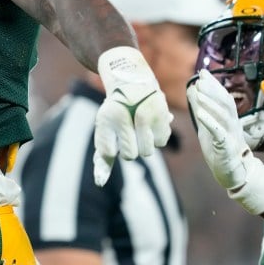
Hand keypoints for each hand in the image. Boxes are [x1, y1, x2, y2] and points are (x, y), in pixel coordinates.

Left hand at [92, 46, 172, 185]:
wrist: (132, 82)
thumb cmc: (116, 113)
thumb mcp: (104, 130)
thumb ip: (103, 156)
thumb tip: (100, 182)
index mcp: (107, 119)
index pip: (107, 152)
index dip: (111, 149)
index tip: (112, 139)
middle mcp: (125, 115)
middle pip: (129, 155)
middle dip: (129, 149)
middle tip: (128, 133)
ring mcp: (145, 114)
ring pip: (147, 151)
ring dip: (144, 144)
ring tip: (140, 129)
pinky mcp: (162, 113)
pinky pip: (162, 142)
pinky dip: (157, 138)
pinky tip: (151, 124)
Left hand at [187, 68, 263, 213]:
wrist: (232, 174)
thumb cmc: (220, 148)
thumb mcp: (207, 125)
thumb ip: (201, 108)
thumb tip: (192, 89)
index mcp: (228, 118)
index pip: (223, 98)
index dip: (214, 85)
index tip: (203, 73)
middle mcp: (232, 124)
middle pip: (226, 103)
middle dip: (213, 89)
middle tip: (201, 78)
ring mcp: (231, 136)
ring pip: (223, 116)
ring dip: (211, 103)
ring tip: (198, 92)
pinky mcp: (226, 148)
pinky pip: (219, 133)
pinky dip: (210, 122)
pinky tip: (200, 114)